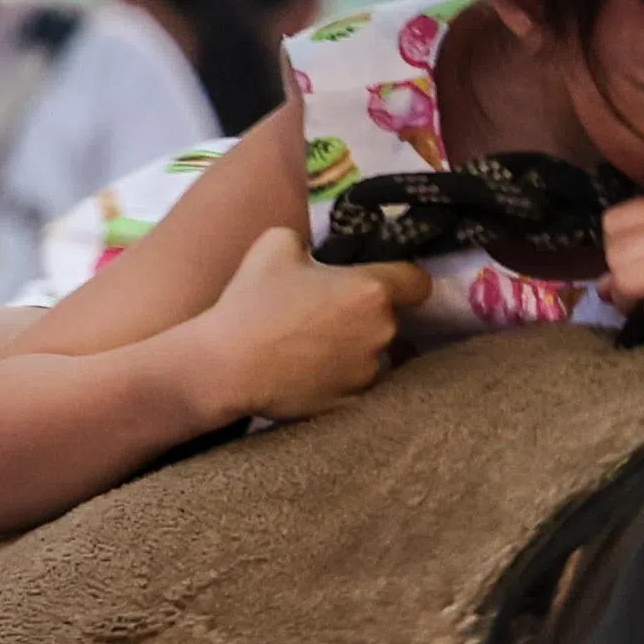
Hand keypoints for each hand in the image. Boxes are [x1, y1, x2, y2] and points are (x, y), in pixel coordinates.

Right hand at [195, 226, 424, 422]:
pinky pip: (358, 383)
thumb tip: (316, 253)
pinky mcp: (352, 402)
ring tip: (315, 345)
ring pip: (377, 353)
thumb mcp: (276, 243)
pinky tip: (312, 370)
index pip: (418, 282)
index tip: (380, 281)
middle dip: (369, 314)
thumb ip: (310, 241)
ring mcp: (369, 371)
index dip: (402, 279)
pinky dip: (342, 376)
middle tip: (328, 312)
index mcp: (372, 290)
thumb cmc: (252, 302)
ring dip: (356, 347)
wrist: (226, 367)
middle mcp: (382, 332)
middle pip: (393, 318)